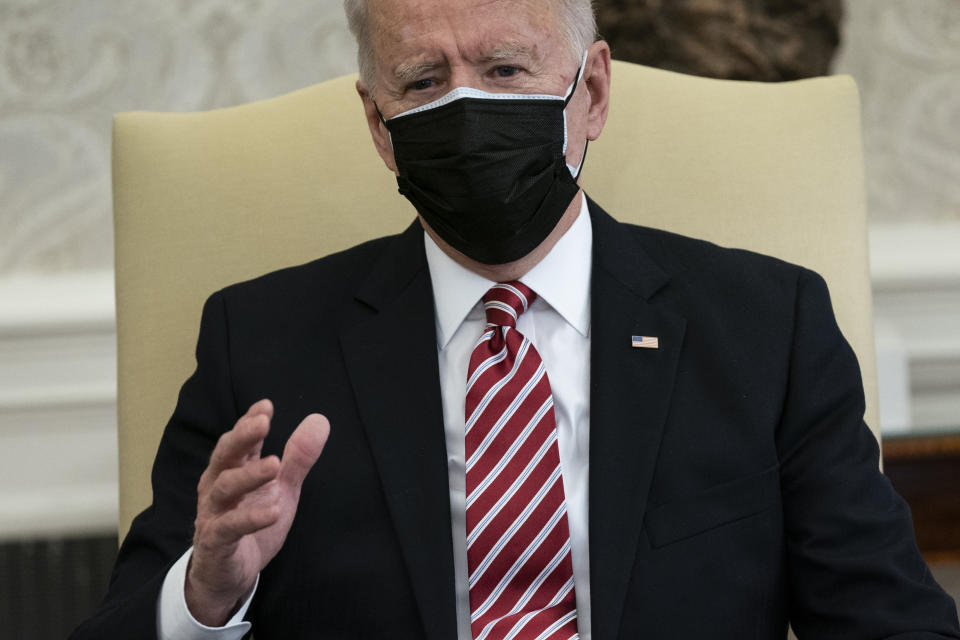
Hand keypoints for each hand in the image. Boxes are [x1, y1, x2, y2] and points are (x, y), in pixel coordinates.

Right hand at [185, 399, 328, 625]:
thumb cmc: (252, 523)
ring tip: (275, 464)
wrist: (228, 575)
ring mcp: (214, 514)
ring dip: (249, 475)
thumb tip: (320, 420)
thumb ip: (298, 458)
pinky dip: (251, 518)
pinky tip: (274, 511)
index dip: (249, 421)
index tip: (266, 406)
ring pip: (224, 488)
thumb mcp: (282, 489)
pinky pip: (230, 528)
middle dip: (242, 437)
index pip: (239, 441)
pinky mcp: (216, 542)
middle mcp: (217, 487)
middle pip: (225, 456)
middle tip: (263, 422)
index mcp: (232, 470)